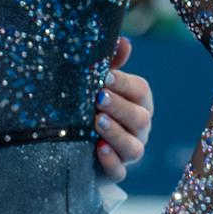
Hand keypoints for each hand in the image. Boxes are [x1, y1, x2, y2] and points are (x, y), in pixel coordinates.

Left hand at [94, 36, 153, 179]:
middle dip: (119, 107)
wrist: (72, 142)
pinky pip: (119, 171)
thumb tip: (124, 42)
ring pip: (133, 147)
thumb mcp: (95, 84)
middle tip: (98, 97)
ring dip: (116, 134)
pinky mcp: (114, 171)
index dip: (124, 83)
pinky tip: (98, 150)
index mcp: (137, 102)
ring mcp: (128, 151)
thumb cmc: (89, 105)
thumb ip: (109, 64)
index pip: (140, 91)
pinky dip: (110, 161)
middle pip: (140, 118)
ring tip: (97, 122)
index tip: (102, 76)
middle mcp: (139, 128)